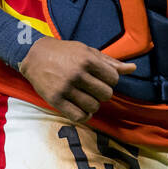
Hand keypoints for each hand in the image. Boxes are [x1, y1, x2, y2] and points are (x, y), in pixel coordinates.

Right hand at [17, 38, 135, 122]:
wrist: (34, 55)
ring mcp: (65, 88)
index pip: (114, 79)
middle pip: (106, 94)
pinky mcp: (55, 99)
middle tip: (93, 89)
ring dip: (93, 105)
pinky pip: (78, 116)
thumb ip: (110, 62)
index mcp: (87, 60)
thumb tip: (133, 68)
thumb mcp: (88, 51)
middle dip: (102, 93)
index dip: (110, 81)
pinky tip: (81, 109)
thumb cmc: (65, 53)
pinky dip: (84, 116)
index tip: (101, 79)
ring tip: (86, 98)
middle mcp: (77, 74)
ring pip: (93, 107)